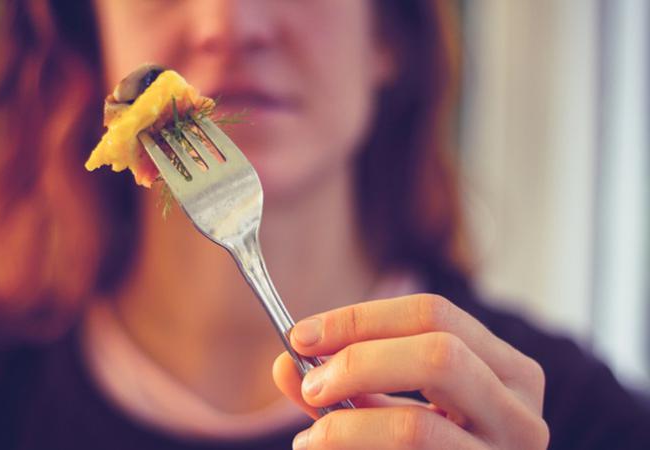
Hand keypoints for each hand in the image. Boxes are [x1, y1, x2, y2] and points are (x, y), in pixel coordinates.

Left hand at [272, 294, 548, 448]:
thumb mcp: (387, 411)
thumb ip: (342, 386)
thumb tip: (285, 364)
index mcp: (506, 370)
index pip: (433, 314)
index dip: (360, 318)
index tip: (300, 336)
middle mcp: (520, 413)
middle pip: (439, 353)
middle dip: (359, 362)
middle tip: (311, 383)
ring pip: (416, 426)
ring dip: (346, 426)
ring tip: (311, 438)